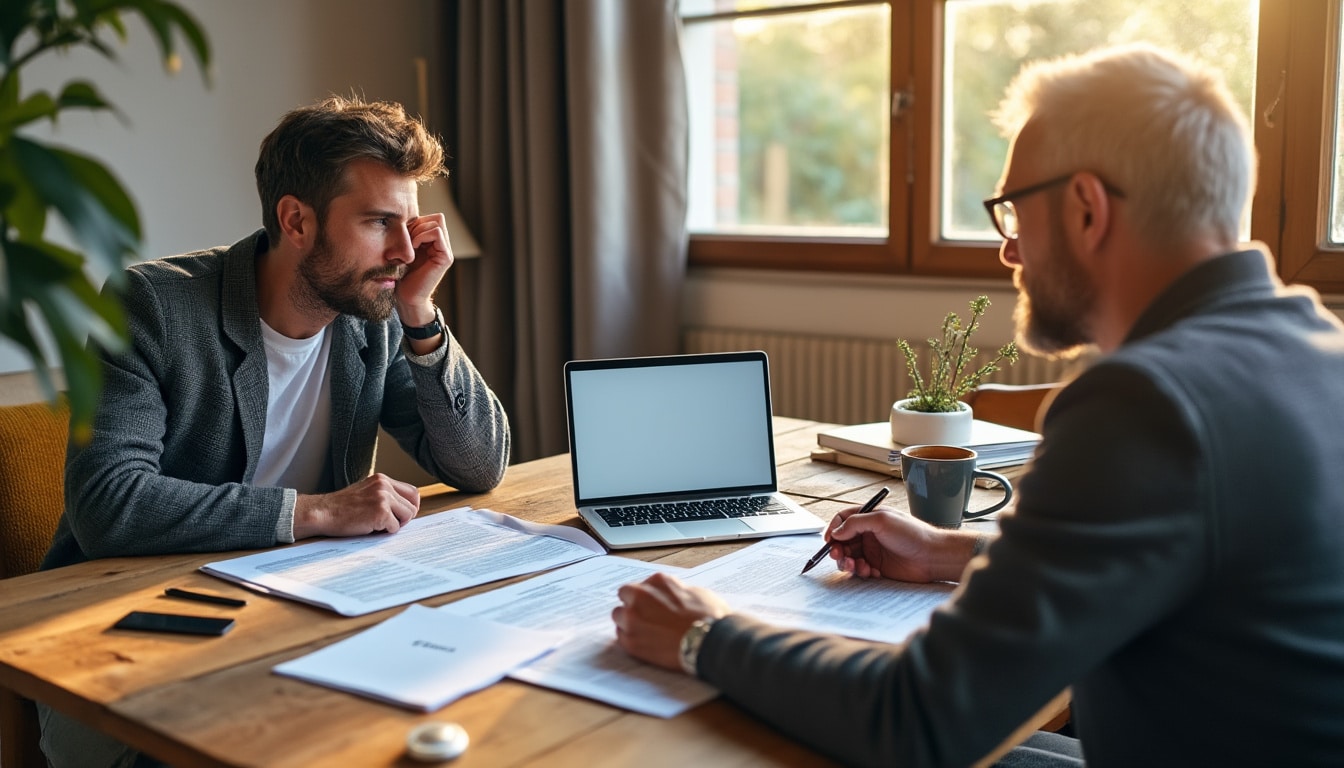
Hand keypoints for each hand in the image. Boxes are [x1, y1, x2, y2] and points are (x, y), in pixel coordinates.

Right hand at [292, 473, 419, 538]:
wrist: (322, 513)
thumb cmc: (341, 507)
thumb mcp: (365, 492)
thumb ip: (384, 495)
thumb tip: (405, 508)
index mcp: (382, 479)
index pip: (412, 492)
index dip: (409, 506)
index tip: (401, 515)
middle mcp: (384, 485)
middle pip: (413, 504)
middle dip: (404, 517)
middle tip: (389, 523)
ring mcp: (383, 498)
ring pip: (408, 515)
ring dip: (395, 524)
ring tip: (377, 524)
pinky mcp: (381, 512)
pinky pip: (395, 527)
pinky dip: (384, 532)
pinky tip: (370, 527)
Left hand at [395, 212, 453, 324]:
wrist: (406, 297)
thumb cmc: (400, 275)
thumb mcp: (402, 250)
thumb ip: (408, 235)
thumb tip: (402, 216)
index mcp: (433, 243)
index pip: (430, 218)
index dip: (416, 221)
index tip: (403, 236)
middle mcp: (442, 245)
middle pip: (436, 217)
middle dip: (418, 224)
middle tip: (406, 239)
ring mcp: (445, 251)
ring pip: (437, 222)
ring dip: (419, 230)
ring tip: (409, 245)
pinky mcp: (445, 257)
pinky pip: (437, 233)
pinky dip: (422, 236)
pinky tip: (413, 248)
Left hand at [613, 572, 730, 672]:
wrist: (711, 643)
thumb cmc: (709, 617)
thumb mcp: (695, 592)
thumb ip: (674, 592)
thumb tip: (671, 598)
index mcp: (657, 581)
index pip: (642, 584)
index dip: (646, 595)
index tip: (652, 604)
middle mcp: (640, 596)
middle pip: (625, 597)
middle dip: (633, 605)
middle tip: (647, 617)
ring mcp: (633, 619)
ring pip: (619, 616)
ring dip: (628, 621)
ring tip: (646, 631)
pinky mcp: (631, 642)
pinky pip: (621, 637)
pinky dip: (630, 639)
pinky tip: (645, 643)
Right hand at [826, 506, 981, 582]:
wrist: (932, 556)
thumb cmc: (912, 534)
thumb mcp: (881, 520)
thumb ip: (855, 523)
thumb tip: (836, 531)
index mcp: (869, 517)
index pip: (843, 519)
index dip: (833, 529)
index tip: (829, 540)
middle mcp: (869, 533)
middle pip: (843, 541)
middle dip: (838, 549)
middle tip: (839, 556)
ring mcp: (873, 550)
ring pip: (849, 557)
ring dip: (848, 563)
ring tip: (856, 566)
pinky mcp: (878, 566)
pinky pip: (860, 570)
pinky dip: (861, 572)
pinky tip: (872, 572)